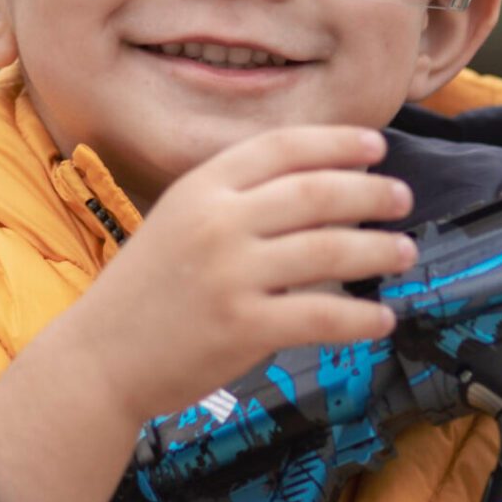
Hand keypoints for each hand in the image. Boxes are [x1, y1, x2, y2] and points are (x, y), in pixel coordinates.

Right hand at [0, 125, 416, 501]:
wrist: (98, 359)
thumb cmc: (148, 290)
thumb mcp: (180, 221)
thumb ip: (238, 199)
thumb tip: (324, 182)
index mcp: (201, 188)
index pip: (282, 147)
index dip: (337, 142)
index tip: (376, 147)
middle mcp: (217, 223)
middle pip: (317, 193)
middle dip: (370, 193)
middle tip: (402, 198)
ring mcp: (230, 274)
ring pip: (330, 250)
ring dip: (378, 250)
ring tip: (404, 251)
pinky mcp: (243, 327)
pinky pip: (322, 316)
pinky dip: (361, 317)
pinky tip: (383, 318)